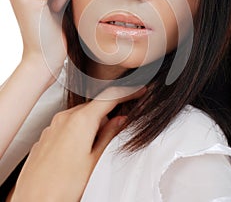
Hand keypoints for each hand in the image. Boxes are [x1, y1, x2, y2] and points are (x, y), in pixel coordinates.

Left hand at [10, 86, 145, 201]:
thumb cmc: (62, 187)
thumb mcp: (95, 161)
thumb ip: (110, 136)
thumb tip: (120, 120)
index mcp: (81, 120)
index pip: (110, 97)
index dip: (127, 92)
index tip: (138, 91)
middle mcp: (64, 118)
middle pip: (94, 107)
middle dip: (108, 115)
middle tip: (118, 131)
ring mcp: (52, 127)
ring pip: (79, 117)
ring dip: (92, 125)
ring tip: (94, 151)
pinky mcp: (45, 137)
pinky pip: (66, 127)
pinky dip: (77, 132)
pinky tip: (77, 153)